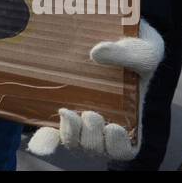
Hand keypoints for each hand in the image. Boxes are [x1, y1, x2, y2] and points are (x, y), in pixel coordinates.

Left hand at [27, 20, 164, 161]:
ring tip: (68, 113)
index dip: (117, 145)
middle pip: (95, 147)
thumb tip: (97, 52)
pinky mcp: (64, 108)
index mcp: (131, 118)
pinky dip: (45, 140)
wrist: (121, 33)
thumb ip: (126, 54)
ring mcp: (82, 116)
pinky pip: (52, 133)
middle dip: (92, 137)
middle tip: (92, 114)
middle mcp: (106, 123)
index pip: (124, 149)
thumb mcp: (141, 50)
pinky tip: (40, 140)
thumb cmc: (139, 48)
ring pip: (74, 141)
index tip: (115, 128)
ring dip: (70, 133)